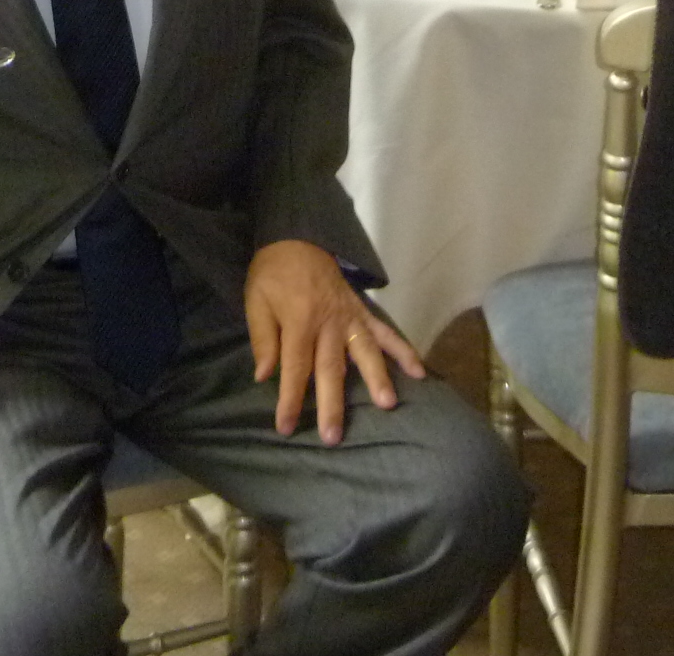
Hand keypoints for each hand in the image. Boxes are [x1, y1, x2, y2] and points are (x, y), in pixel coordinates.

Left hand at [244, 240, 423, 445]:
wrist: (297, 237)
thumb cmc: (272, 274)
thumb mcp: (256, 301)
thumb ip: (263, 339)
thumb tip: (264, 376)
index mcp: (299, 321)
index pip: (294, 368)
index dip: (290, 399)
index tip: (287, 427)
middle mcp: (328, 322)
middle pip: (331, 368)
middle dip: (332, 404)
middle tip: (334, 436)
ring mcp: (350, 316)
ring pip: (365, 351)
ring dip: (376, 378)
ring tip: (388, 404)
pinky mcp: (363, 311)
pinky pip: (385, 331)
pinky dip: (402, 350)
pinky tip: (418, 372)